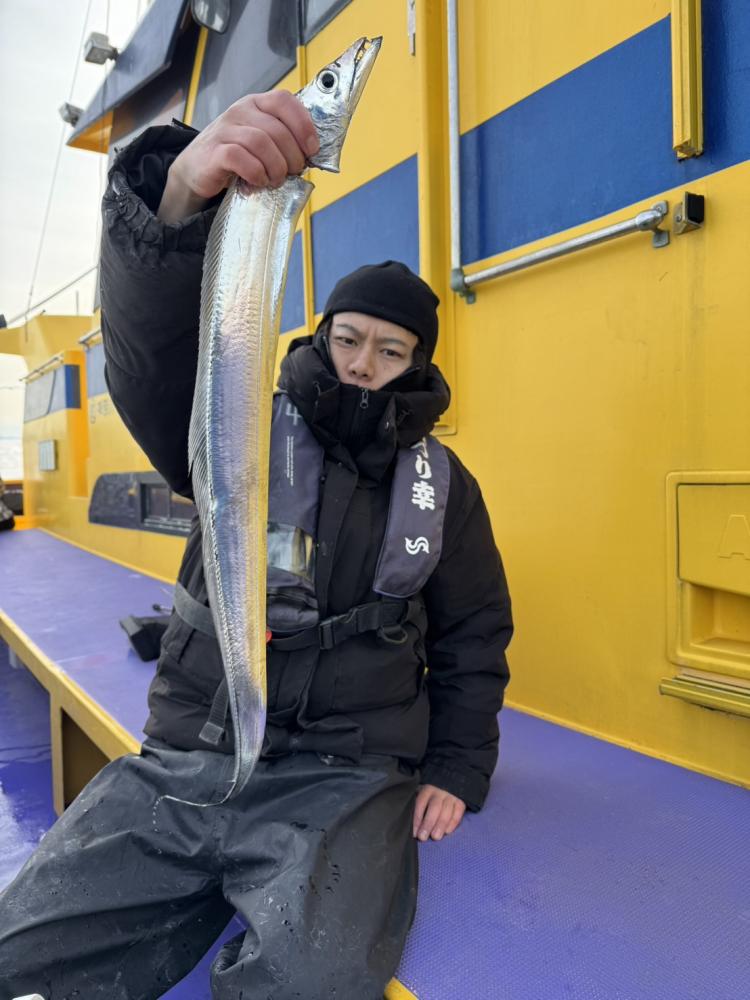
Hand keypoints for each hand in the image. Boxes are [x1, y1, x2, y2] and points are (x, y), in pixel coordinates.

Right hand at [157, 91, 319, 222]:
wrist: (196, 169)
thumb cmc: (234, 156)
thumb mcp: (260, 141)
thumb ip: (281, 139)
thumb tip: (310, 154)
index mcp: (255, 104)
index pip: (284, 101)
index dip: (303, 125)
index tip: (311, 149)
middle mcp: (240, 112)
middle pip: (277, 129)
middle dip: (292, 156)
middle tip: (292, 172)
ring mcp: (225, 130)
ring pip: (261, 143)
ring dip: (276, 167)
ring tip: (276, 179)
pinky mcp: (214, 152)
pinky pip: (241, 159)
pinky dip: (256, 173)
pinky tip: (258, 181)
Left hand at [413, 784, 465, 841]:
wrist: (449, 789)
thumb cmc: (431, 799)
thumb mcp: (423, 800)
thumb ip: (419, 811)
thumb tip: (413, 828)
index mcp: (427, 790)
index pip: (421, 803)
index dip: (417, 819)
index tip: (414, 833)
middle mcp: (439, 792)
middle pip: (434, 807)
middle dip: (428, 823)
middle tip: (423, 837)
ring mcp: (451, 797)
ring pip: (446, 811)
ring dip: (440, 825)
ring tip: (435, 837)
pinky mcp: (460, 803)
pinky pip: (458, 813)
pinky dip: (453, 823)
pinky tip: (447, 832)